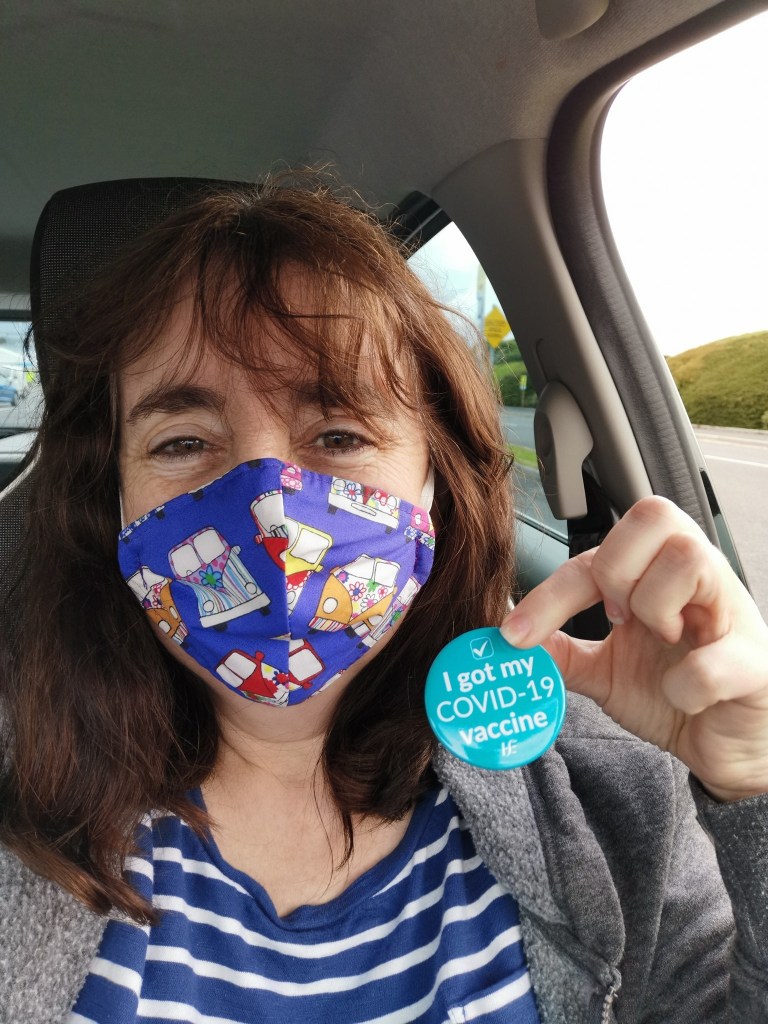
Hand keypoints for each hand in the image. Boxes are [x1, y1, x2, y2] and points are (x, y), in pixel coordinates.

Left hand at [501, 496, 767, 801]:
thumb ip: (561, 652)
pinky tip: (683, 694)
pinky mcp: (757, 663)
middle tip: (615, 619)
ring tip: (659, 642)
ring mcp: (732, 613)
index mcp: (658, 573)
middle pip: (654, 514)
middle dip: (617, 569)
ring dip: (655, 606)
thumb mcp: (606, 670)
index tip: (516, 633)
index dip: (550, 590)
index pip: (599, 550)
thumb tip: (504, 636)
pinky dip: (687, 683)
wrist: (726, 745)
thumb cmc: (675, 693)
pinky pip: (718, 656)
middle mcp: (697, 578)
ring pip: (691, 557)